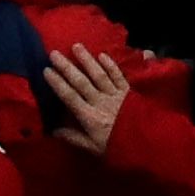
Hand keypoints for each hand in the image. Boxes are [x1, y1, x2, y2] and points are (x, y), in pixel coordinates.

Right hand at [41, 41, 132, 155]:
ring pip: (99, 74)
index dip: (57, 83)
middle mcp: (100, 102)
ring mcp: (115, 95)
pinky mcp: (128, 92)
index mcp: (90, 117)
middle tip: (54, 53)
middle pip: (81, 82)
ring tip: (76, 46)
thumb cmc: (118, 148)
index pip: (70, 97)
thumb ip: (74, 138)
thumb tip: (54, 131)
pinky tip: (102, 55)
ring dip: (87, 60)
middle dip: (67, 67)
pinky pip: (118, 76)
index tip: (46, 71)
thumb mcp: (93, 148)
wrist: (148, 146)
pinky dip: (110, 65)